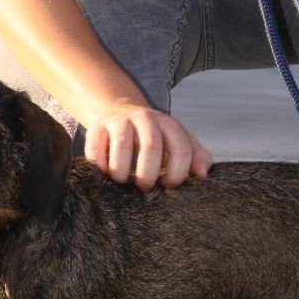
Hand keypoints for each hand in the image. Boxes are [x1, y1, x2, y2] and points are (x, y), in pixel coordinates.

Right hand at [84, 101, 212, 190]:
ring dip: (123, 173)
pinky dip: (101, 168)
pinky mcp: (97, 127)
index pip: (181, 149)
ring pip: (122, 149)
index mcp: (168, 124)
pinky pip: (96, 151)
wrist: (120, 111)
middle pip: (151, 148)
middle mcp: (145, 118)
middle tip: (144, 187)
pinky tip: (105, 173)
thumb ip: (195, 155)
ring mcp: (120, 121)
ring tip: (124, 181)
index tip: (168, 184)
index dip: (177, 173)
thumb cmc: (153, 136)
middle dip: (148, 176)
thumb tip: (202, 174)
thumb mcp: (176, 140)